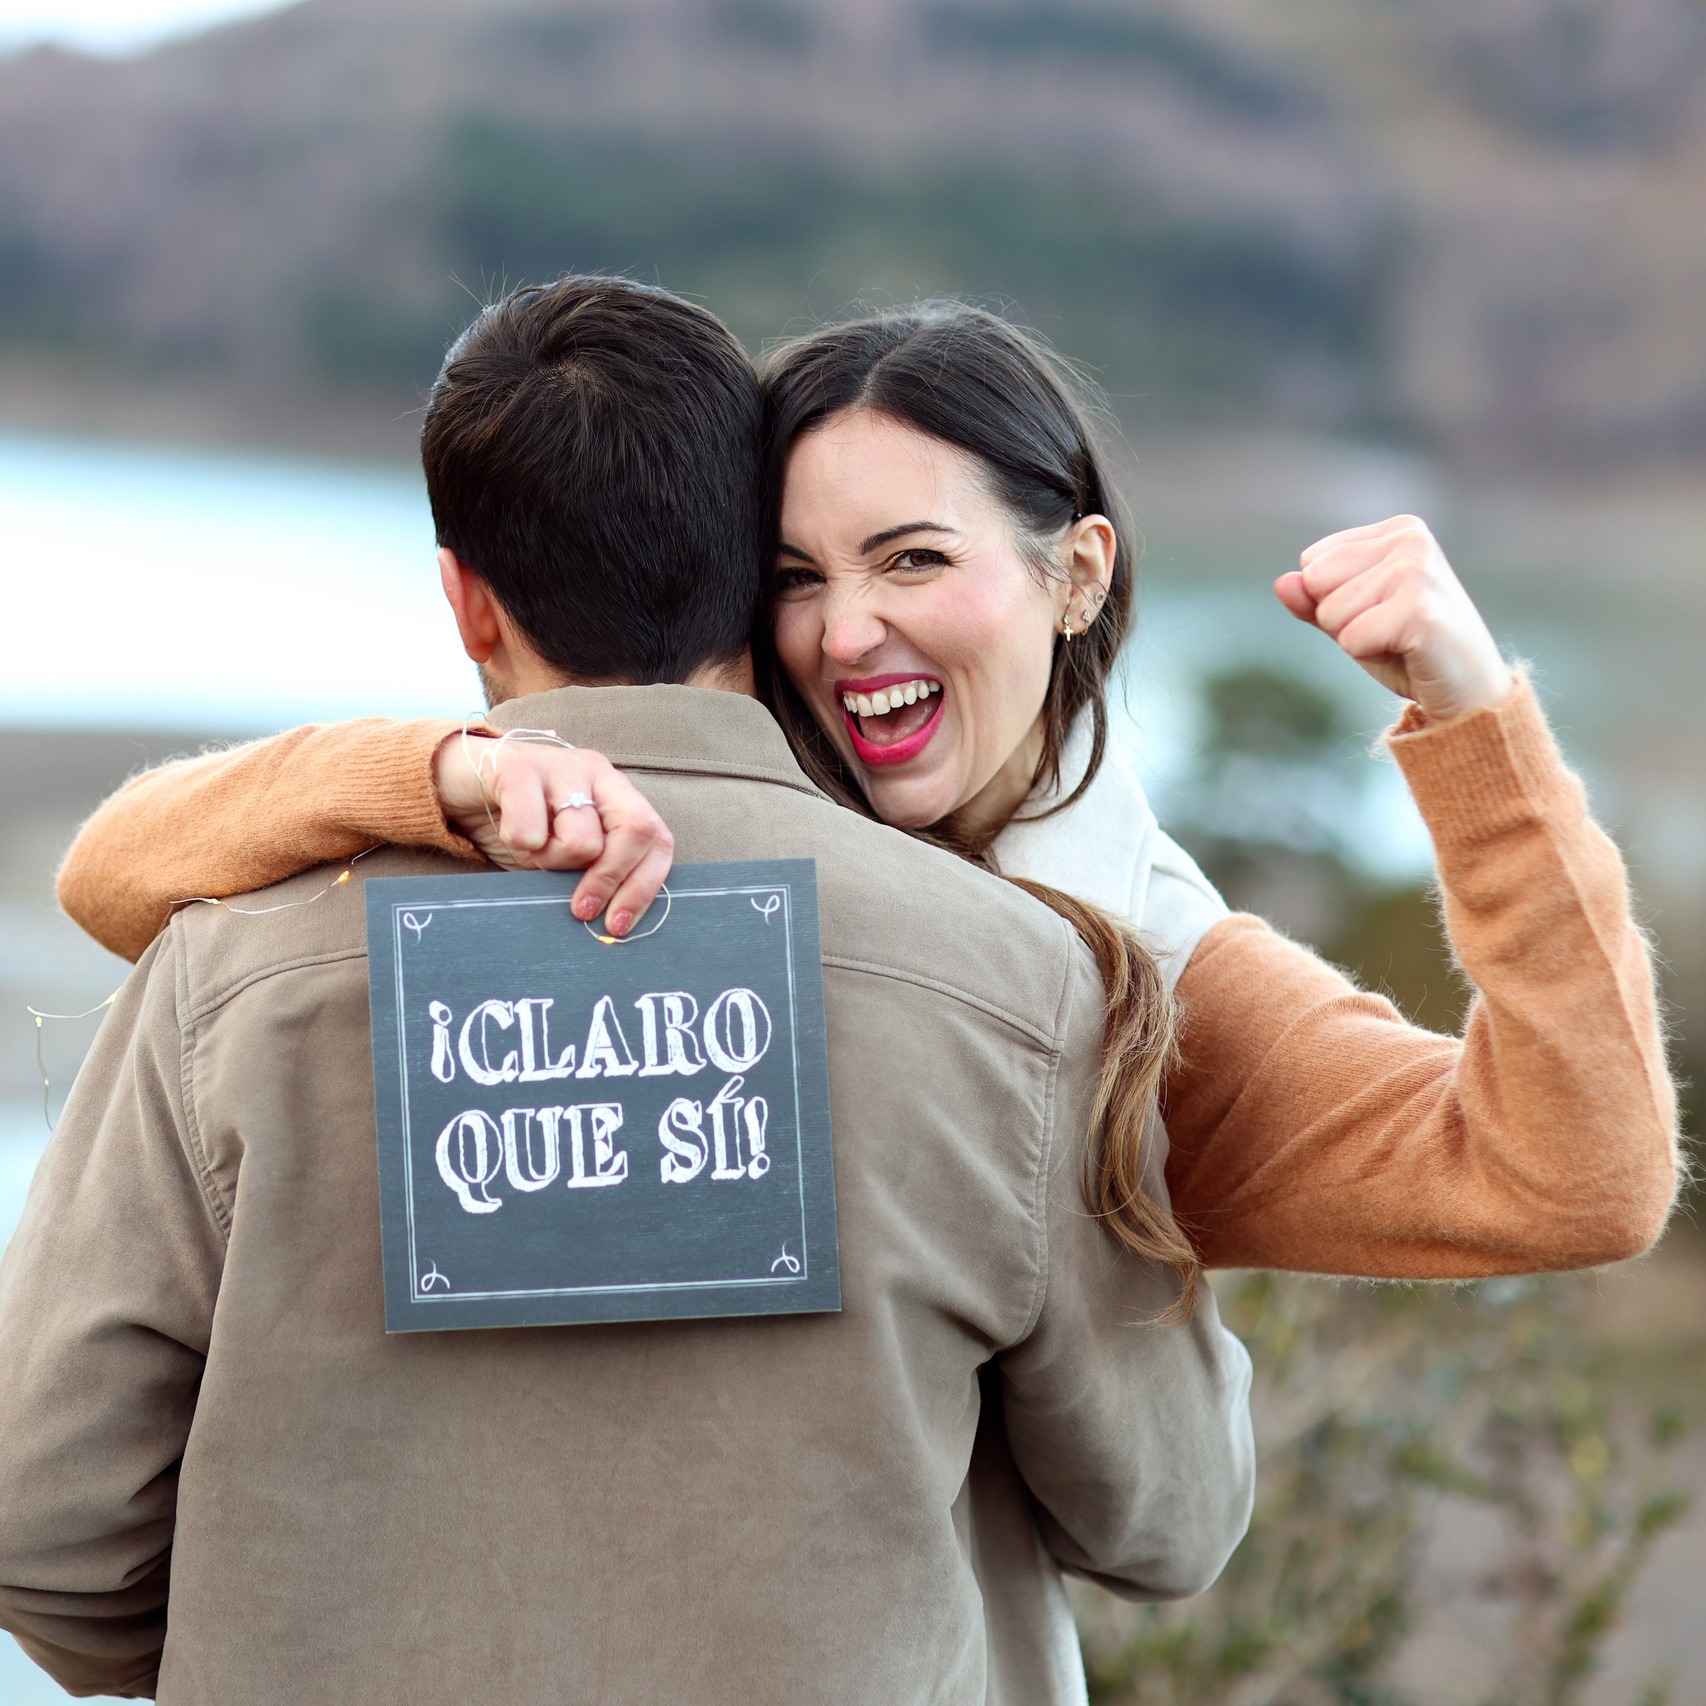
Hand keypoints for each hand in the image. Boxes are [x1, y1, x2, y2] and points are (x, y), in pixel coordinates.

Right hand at [433, 735, 674, 936]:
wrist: (459, 781)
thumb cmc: (520, 823)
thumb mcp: (562, 852)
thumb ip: (590, 872)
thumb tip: (611, 923)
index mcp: (617, 794)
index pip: (657, 839)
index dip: (644, 887)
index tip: (618, 925)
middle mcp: (598, 773)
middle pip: (636, 831)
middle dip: (610, 880)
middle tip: (581, 910)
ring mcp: (562, 765)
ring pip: (583, 840)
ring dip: (551, 862)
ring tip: (531, 851)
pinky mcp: (520, 766)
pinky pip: (531, 830)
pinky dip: (517, 844)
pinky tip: (507, 830)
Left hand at [1275, 515, 1511, 722]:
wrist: (1469, 692)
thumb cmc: (1408, 651)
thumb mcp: (1352, 619)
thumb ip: (1313, 600)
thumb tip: (1283, 582)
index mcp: (1398, 530)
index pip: (1312, 562)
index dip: (1334, 600)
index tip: (1381, 613)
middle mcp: (1411, 539)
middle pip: (1316, 583)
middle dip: (1341, 619)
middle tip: (1389, 631)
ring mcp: (1417, 570)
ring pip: (1331, 613)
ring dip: (1357, 639)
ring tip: (1400, 640)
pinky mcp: (1418, 609)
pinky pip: (1349, 639)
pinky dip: (1369, 655)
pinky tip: (1409, 652)